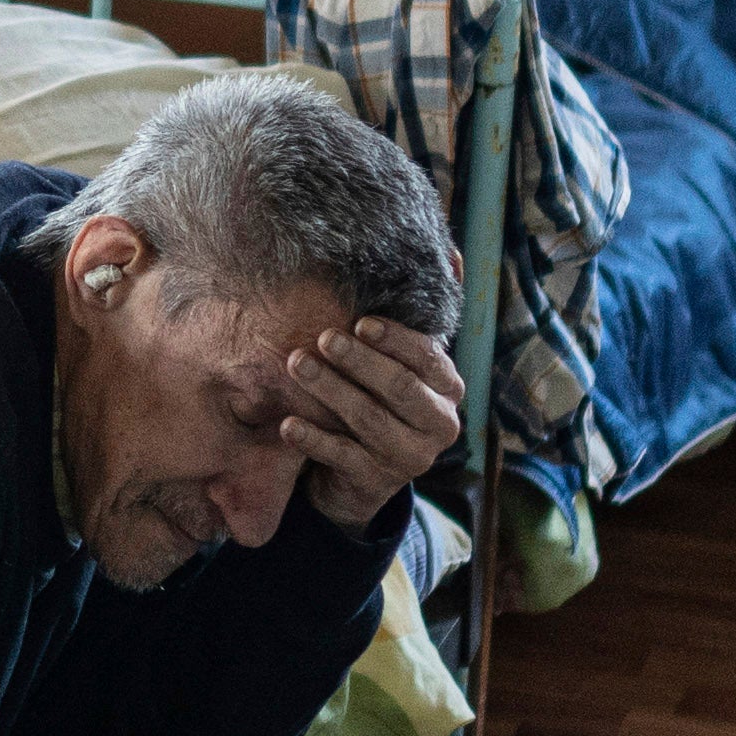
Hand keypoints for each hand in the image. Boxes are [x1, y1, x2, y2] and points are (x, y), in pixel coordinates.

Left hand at [247, 312, 469, 513]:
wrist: (363, 475)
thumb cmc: (379, 400)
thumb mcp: (397, 368)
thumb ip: (407, 327)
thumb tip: (448, 255)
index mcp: (448, 389)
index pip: (428, 358)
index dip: (395, 339)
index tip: (361, 322)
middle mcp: (439, 424)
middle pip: (400, 387)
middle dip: (360, 360)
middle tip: (324, 338)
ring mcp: (410, 457)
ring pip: (369, 418)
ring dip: (331, 389)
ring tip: (297, 364)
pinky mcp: (376, 481)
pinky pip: (341, 455)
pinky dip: (313, 438)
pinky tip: (287, 423)